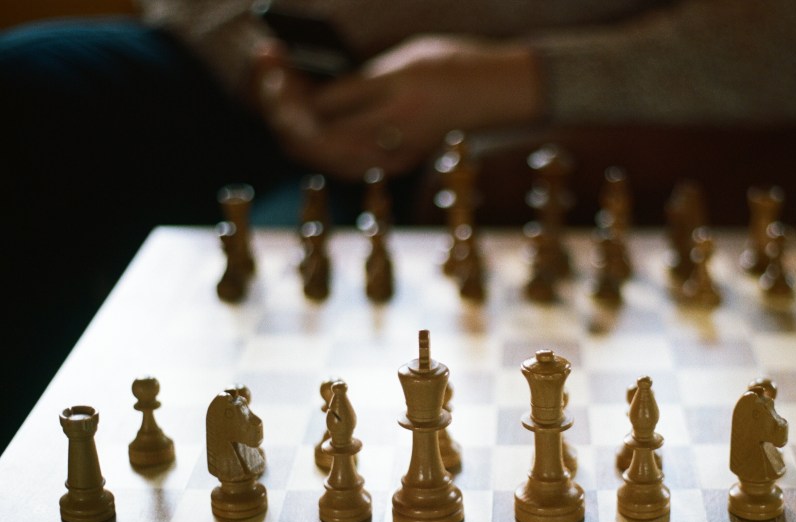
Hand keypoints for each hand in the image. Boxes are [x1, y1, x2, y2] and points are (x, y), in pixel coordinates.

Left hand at [253, 35, 543, 180]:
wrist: (500, 95)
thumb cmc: (456, 68)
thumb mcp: (405, 61)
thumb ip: (360, 81)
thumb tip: (313, 96)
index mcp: (391, 103)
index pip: (318, 107)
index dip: (285, 85)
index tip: (270, 59)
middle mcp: (390, 137)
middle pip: (313, 140)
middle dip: (280, 108)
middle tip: (269, 75)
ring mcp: (393, 156)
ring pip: (324, 156)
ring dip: (296, 128)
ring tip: (283, 95)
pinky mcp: (397, 162)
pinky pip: (344, 161)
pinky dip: (320, 142)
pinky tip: (311, 119)